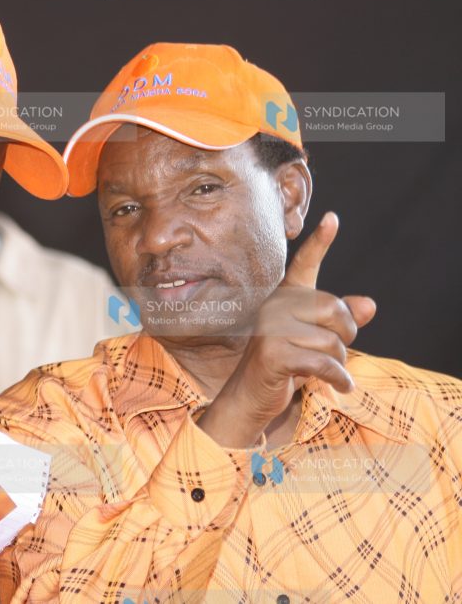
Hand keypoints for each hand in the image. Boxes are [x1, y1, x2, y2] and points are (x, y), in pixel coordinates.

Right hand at [198, 212, 376, 447]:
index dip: (320, 243)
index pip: (304, 266)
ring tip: (326, 372)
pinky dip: (337, 378)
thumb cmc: (283, 368)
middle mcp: (275, 307)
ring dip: (339, 363)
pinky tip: (339, 385)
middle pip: (333, 308)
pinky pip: (323, 361)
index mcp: (285, 299)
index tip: (332, 219)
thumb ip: (341, 322)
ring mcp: (271, 329)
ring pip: (332, 340)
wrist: (249, 399)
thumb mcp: (316, 342)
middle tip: (338, 352)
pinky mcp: (272, 353)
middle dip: (346, 334)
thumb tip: (370, 304)